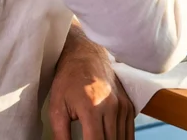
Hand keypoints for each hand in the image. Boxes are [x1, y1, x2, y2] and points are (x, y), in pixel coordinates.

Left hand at [48, 25, 134, 139]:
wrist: (86, 55)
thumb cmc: (68, 80)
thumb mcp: (56, 108)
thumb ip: (60, 135)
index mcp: (92, 109)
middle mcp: (111, 107)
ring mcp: (123, 106)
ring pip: (122, 139)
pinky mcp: (128, 104)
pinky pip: (129, 130)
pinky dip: (123, 139)